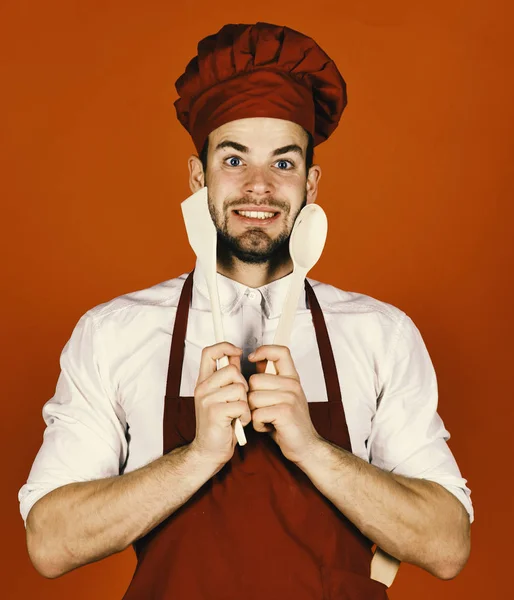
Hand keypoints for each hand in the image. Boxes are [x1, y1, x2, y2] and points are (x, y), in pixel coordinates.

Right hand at [191, 342, 250, 464]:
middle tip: (239, 401)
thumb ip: (228, 377)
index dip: (225, 346)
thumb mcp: (222, 396)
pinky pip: (241, 404)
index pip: (209, 352)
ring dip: (245, 403)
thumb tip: (235, 356)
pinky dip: (245, 415)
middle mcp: (202, 388)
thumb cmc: (218, 425)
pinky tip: (238, 422)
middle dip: (243, 385)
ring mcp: (207, 399)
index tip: (237, 352)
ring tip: (238, 414)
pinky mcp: (215, 412)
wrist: (209, 451)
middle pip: (231, 369)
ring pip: (239, 388)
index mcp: (204, 381)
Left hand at [247, 345, 321, 463]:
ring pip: (253, 398)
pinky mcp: (285, 412)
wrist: (307, 447)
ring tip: (266, 419)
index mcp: (292, 378)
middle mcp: (293, 385)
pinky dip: (257, 424)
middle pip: (255, 380)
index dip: (264, 350)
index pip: (280, 351)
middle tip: (262, 409)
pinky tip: (268, 427)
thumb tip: (256, 360)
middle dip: (251, 397)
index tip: (252, 357)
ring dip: (254, 413)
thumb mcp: (282, 396)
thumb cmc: (290, 423)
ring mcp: (290, 397)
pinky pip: (256, 413)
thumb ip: (271, 380)